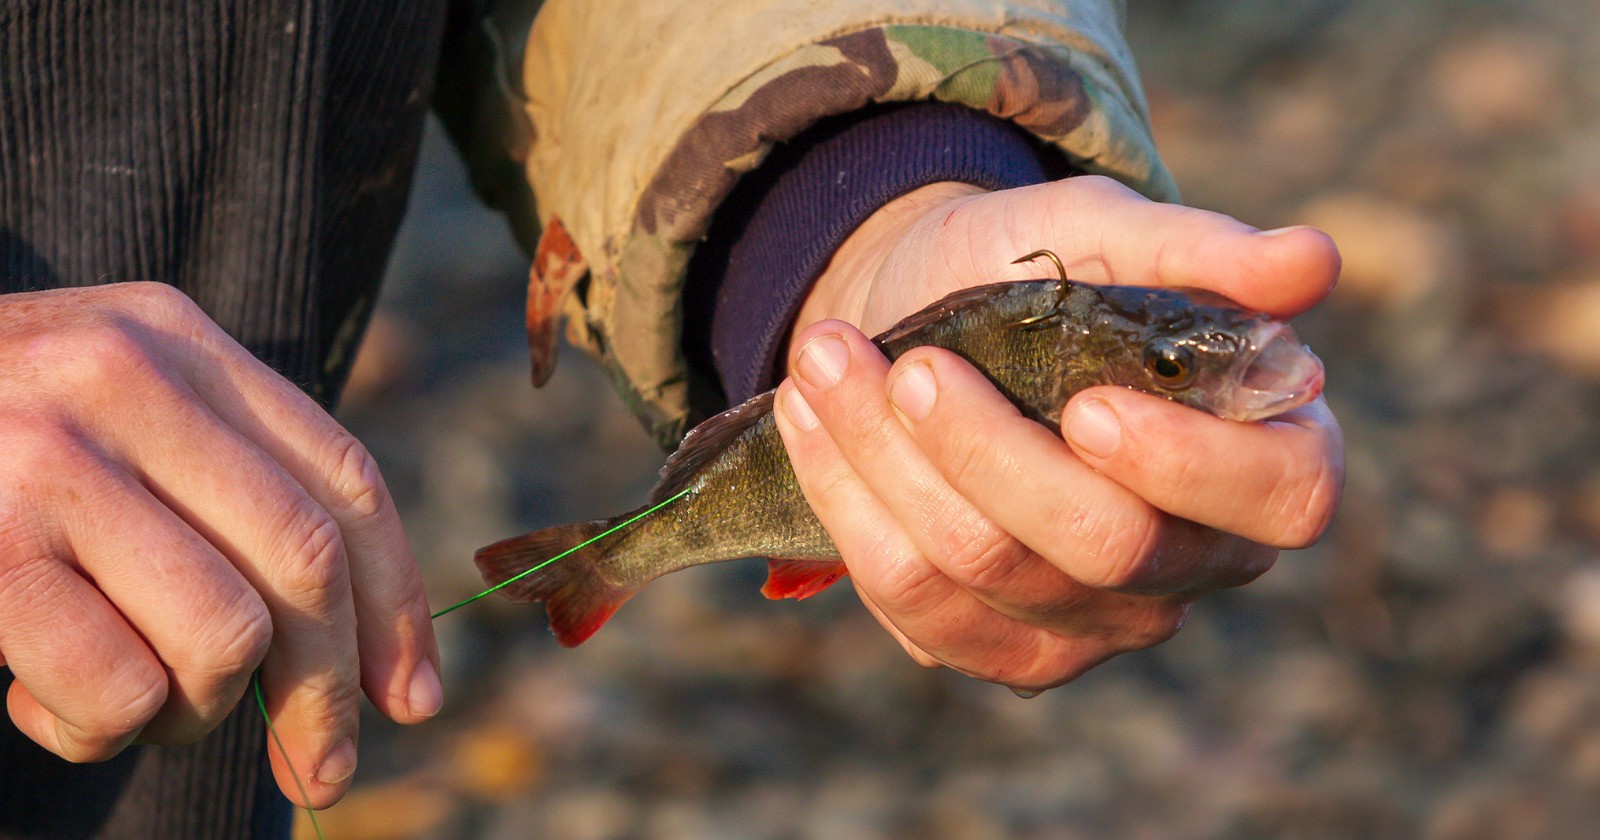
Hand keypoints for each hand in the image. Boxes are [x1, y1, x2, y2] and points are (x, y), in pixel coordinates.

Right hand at [0, 283, 438, 806]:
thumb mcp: (107, 419)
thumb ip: (216, 484)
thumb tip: (362, 651)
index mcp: (176, 337)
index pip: (345, 479)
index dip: (395, 602)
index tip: (410, 695)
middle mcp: (124, 374)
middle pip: (304, 562)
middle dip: (328, 693)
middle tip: (320, 771)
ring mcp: (46, 453)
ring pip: (224, 635)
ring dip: (196, 712)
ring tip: (131, 703)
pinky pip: (119, 688)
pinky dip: (97, 727)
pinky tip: (35, 696)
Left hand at [773, 176, 1343, 691]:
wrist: (931, 312)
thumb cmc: (1044, 271)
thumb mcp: (1108, 233)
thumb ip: (1197, 252)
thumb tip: (1309, 261)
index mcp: (1263, 459)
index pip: (1282, 501)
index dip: (1188, 465)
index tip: (1088, 404)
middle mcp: (1190, 561)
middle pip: (1103, 545)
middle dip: (985, 450)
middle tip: (909, 364)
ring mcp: (1092, 621)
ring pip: (985, 572)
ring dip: (884, 461)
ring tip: (824, 359)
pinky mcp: (995, 647)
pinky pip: (912, 602)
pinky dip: (845, 502)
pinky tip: (807, 418)